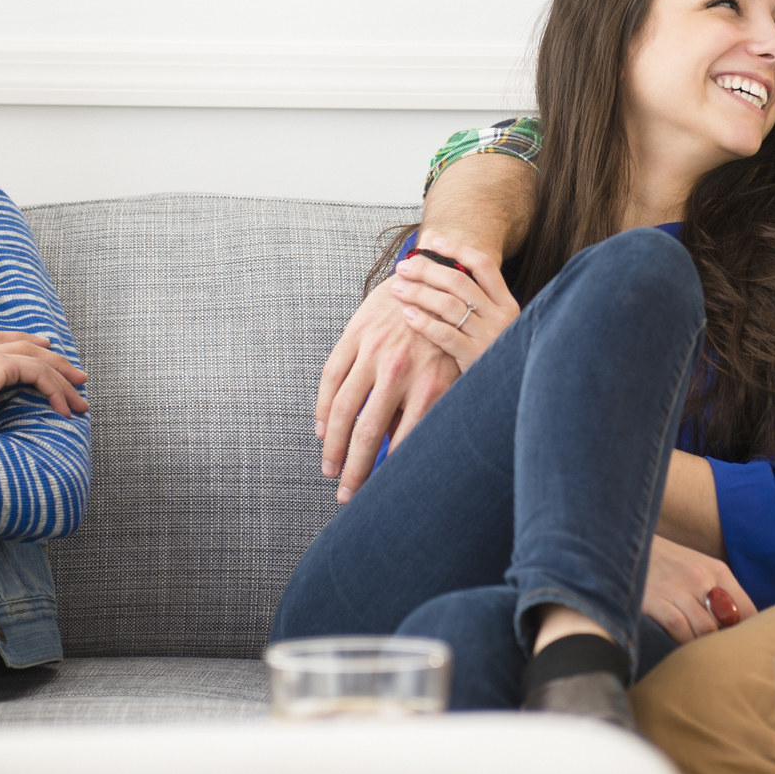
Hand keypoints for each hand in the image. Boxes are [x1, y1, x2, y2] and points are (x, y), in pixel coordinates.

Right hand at [0, 331, 88, 441]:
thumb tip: (0, 422)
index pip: (2, 339)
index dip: (28, 341)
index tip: (48, 348)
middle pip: (28, 346)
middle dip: (57, 361)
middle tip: (78, 376)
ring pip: (39, 360)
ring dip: (63, 380)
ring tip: (80, 399)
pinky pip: (38, 373)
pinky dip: (54, 390)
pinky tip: (63, 408)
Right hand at [315, 277, 462, 501]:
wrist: (439, 275)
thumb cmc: (449, 335)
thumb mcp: (454, 374)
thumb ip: (432, 412)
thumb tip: (410, 455)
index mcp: (431, 384)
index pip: (403, 443)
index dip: (388, 474)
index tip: (378, 496)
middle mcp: (400, 371)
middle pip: (367, 433)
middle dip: (354, 471)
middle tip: (346, 498)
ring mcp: (374, 352)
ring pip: (343, 409)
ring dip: (332, 446)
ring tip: (329, 470)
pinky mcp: (355, 335)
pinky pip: (331, 378)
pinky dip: (323, 408)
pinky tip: (321, 432)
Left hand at [389, 240, 519, 371]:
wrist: (503, 394)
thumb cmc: (489, 355)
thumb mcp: (491, 325)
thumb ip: (473, 301)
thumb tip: (436, 267)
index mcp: (507, 303)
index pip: (483, 265)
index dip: (457, 249)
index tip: (432, 240)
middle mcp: (502, 317)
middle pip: (460, 282)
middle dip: (427, 270)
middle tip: (403, 266)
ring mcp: (490, 337)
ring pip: (449, 305)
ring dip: (419, 293)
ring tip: (397, 288)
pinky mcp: (475, 358)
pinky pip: (444, 334)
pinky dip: (423, 322)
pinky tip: (406, 314)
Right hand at [641, 535, 759, 644]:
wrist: (624, 543)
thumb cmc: (664, 561)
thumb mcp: (697, 566)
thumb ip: (718, 591)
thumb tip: (736, 625)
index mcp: (717, 570)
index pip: (747, 609)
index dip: (747, 633)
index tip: (739, 646)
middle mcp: (701, 578)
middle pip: (727, 623)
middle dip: (724, 642)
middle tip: (718, 654)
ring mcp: (678, 589)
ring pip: (705, 630)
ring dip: (703, 646)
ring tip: (699, 654)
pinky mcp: (655, 600)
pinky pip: (679, 630)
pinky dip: (683, 643)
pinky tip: (679, 648)